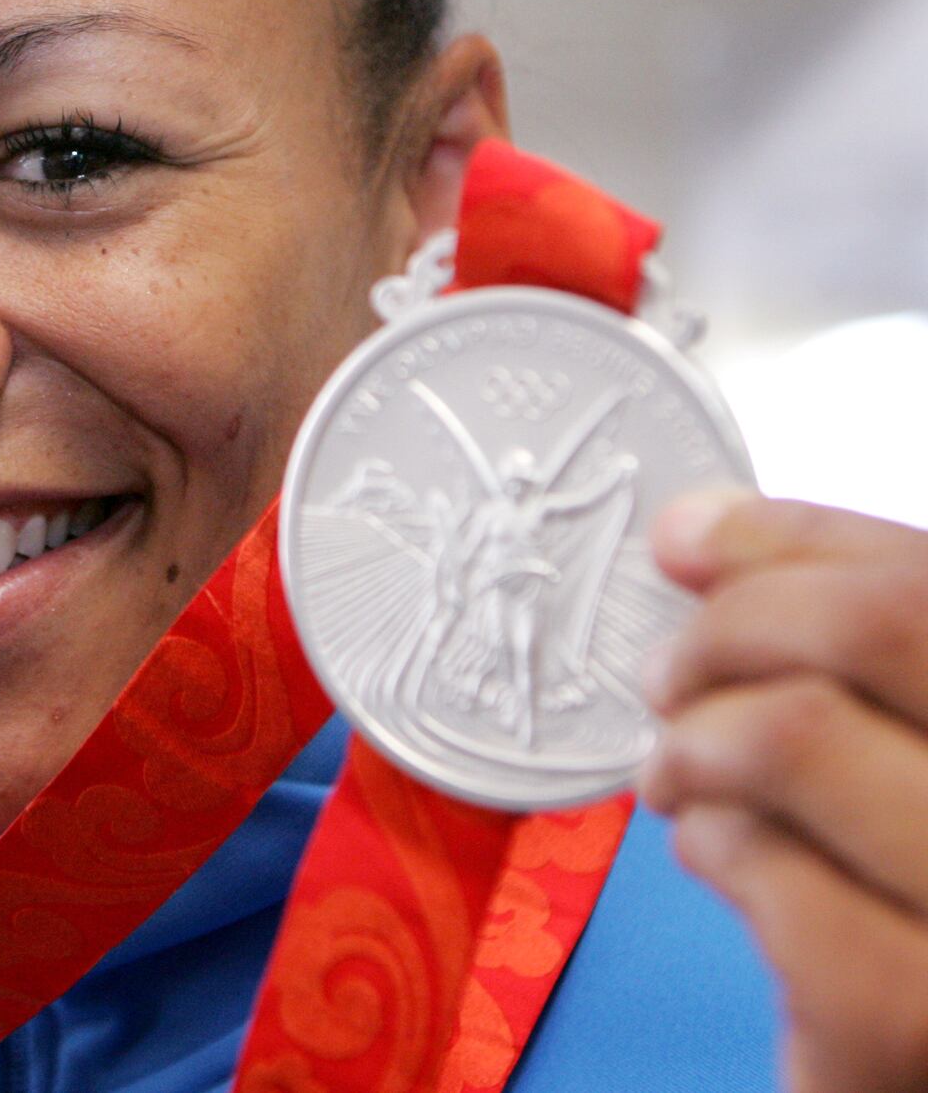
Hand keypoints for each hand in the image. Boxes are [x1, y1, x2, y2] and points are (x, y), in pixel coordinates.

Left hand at [638, 490, 927, 1092]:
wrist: (921, 1061)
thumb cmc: (908, 894)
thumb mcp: (900, 749)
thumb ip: (833, 631)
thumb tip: (695, 529)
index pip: (926, 578)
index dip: (788, 539)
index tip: (686, 539)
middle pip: (875, 624)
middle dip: (727, 630)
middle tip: (667, 678)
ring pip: (799, 733)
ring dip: (693, 742)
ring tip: (674, 774)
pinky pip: (779, 881)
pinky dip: (714, 848)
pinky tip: (720, 858)